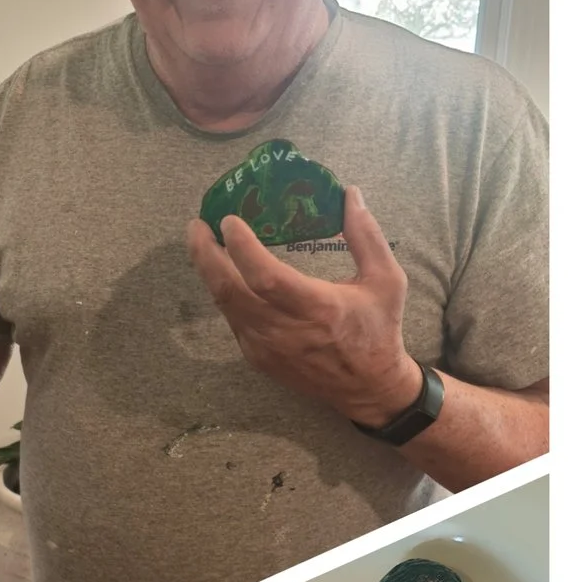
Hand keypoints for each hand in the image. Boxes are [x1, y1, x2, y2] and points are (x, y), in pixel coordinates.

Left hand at [187, 188, 417, 426]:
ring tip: (203, 241)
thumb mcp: (385, 279)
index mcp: (316, 307)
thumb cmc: (378, 328)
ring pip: (224, 304)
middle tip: (195, 226)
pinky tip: (222, 270)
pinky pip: (232, 318)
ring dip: (209, 271)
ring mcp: (264, 346)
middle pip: (229, 290)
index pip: (265, 276)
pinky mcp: (255, 357)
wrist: (366, 387)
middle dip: (205, 256)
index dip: (242, 248)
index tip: (228, 220)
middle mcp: (283, 329)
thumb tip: (350, 194)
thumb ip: (366, 236)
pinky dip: (224, 292)